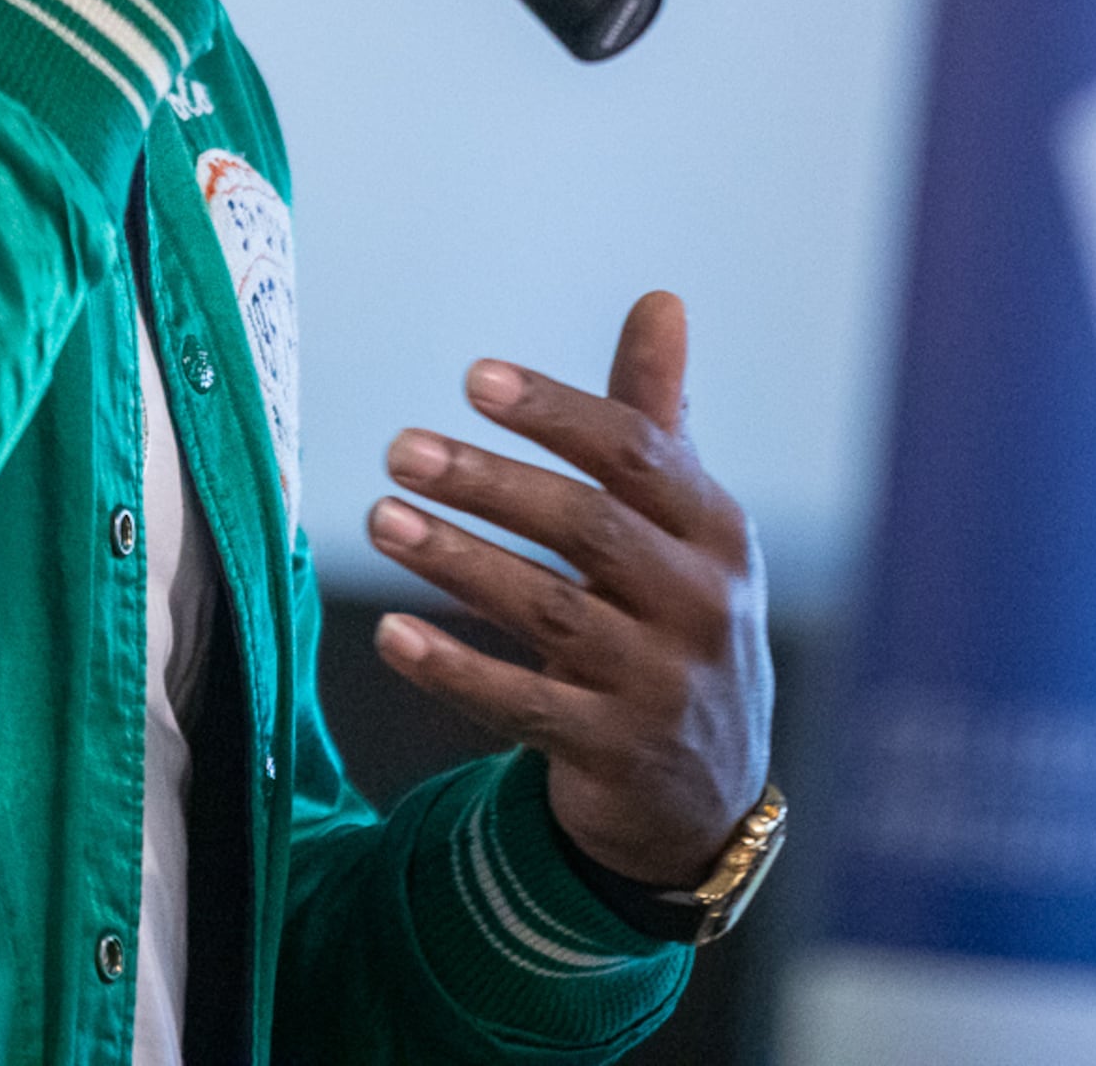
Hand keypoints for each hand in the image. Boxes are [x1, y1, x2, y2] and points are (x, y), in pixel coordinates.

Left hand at [369, 291, 773, 887]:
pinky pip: (522, 707)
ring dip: (457, 562)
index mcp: (716, 531)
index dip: (556, 413)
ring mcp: (658, 685)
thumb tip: (661, 300)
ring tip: (380, 519)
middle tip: (400, 447)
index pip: (637, 454)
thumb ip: (656, 419)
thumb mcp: (687, 528)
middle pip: (587, 527)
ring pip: (549, 612)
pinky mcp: (611, 754)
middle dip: (490, 483)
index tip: (474, 379)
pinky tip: (391, 634)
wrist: (709, 795)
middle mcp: (698, 604)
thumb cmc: (679, 621)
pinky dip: (454, 670)